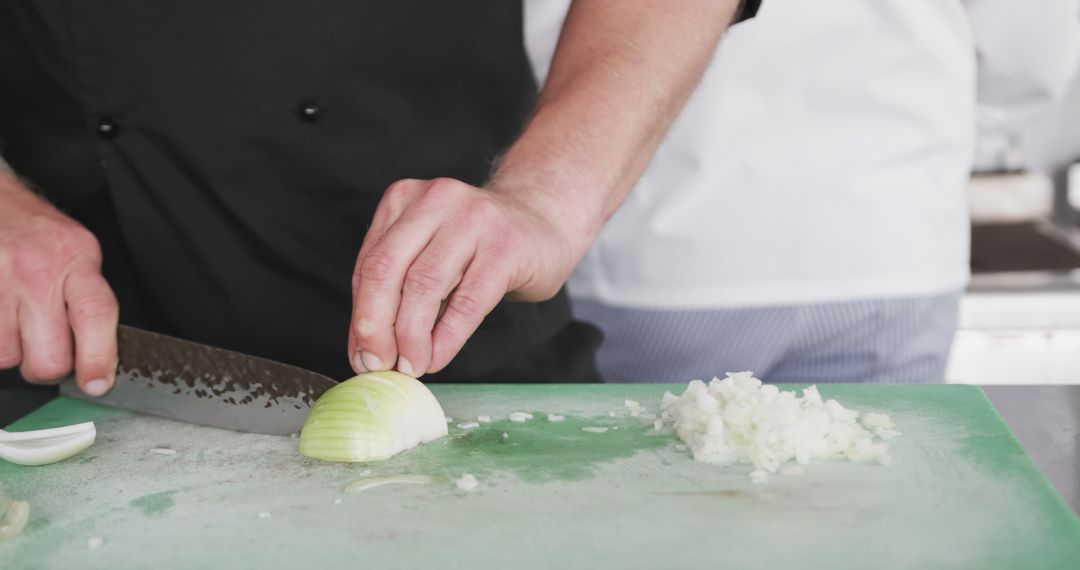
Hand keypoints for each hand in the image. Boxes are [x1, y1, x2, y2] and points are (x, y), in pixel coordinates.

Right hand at [0, 173, 118, 394]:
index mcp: (76, 260)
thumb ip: (89, 300)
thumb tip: (101, 358)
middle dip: (48, 366)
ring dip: (11, 352)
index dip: (98, 356)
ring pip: (7, 358)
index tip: (98, 383)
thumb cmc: (37, 233)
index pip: (95, 314)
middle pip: (48, 357)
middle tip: (47, 348)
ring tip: (14, 322)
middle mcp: (35, 271)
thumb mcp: (78, 252)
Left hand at [348, 177, 578, 377]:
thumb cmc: (480, 247)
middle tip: (377, 364)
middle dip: (375, 326)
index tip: (361, 356)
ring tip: (411, 365)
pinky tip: (438, 357)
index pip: (369, 264)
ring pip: (424, 285)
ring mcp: (474, 219)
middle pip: (386, 269)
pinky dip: (447, 337)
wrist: (544, 224)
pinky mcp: (506, 247)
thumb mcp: (431, 253)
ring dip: (410, 336)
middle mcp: (436, 200)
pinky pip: (467, 301)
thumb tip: (365, 350)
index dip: (360, 317)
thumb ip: (397, 291)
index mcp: (405, 199)